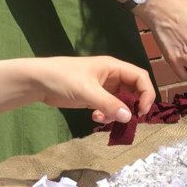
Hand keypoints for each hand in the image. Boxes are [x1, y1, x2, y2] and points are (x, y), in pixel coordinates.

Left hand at [23, 53, 155, 125]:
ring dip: (117, 113)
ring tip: (104, 119)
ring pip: (122, 102)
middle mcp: (112, 76)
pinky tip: (95, 117)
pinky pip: (110, 108)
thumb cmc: (63, 78)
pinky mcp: (96, 97)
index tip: (142, 111)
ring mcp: (104, 87)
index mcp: (113, 67)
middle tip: (127, 119)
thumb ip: (109, 104)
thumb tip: (129, 117)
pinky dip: (107, 115)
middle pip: (134, 91)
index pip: (140, 77)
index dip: (146, 93)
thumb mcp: (87, 91)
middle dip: (133, 106)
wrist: (39, 81)